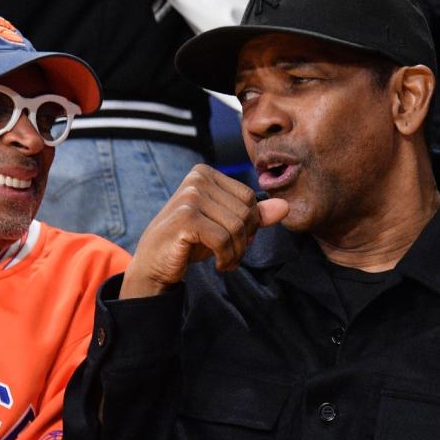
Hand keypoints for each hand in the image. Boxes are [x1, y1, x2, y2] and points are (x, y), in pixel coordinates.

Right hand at [120, 164, 287, 298]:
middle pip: (245, 211)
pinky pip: (223, 240)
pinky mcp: (186, 218)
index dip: (251, 225)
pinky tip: (219, 266)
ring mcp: (190, 197)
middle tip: (232, 256)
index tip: (238, 242)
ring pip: (236, 227)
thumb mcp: (223, 226)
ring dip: (236, 252)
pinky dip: (227, 258)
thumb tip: (285, 207)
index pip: (249, 197)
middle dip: (245, 240)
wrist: (154, 263)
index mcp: (205, 173)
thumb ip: (253, 215)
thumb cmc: (188, 242)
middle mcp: (196, 179)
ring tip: (226, 262)